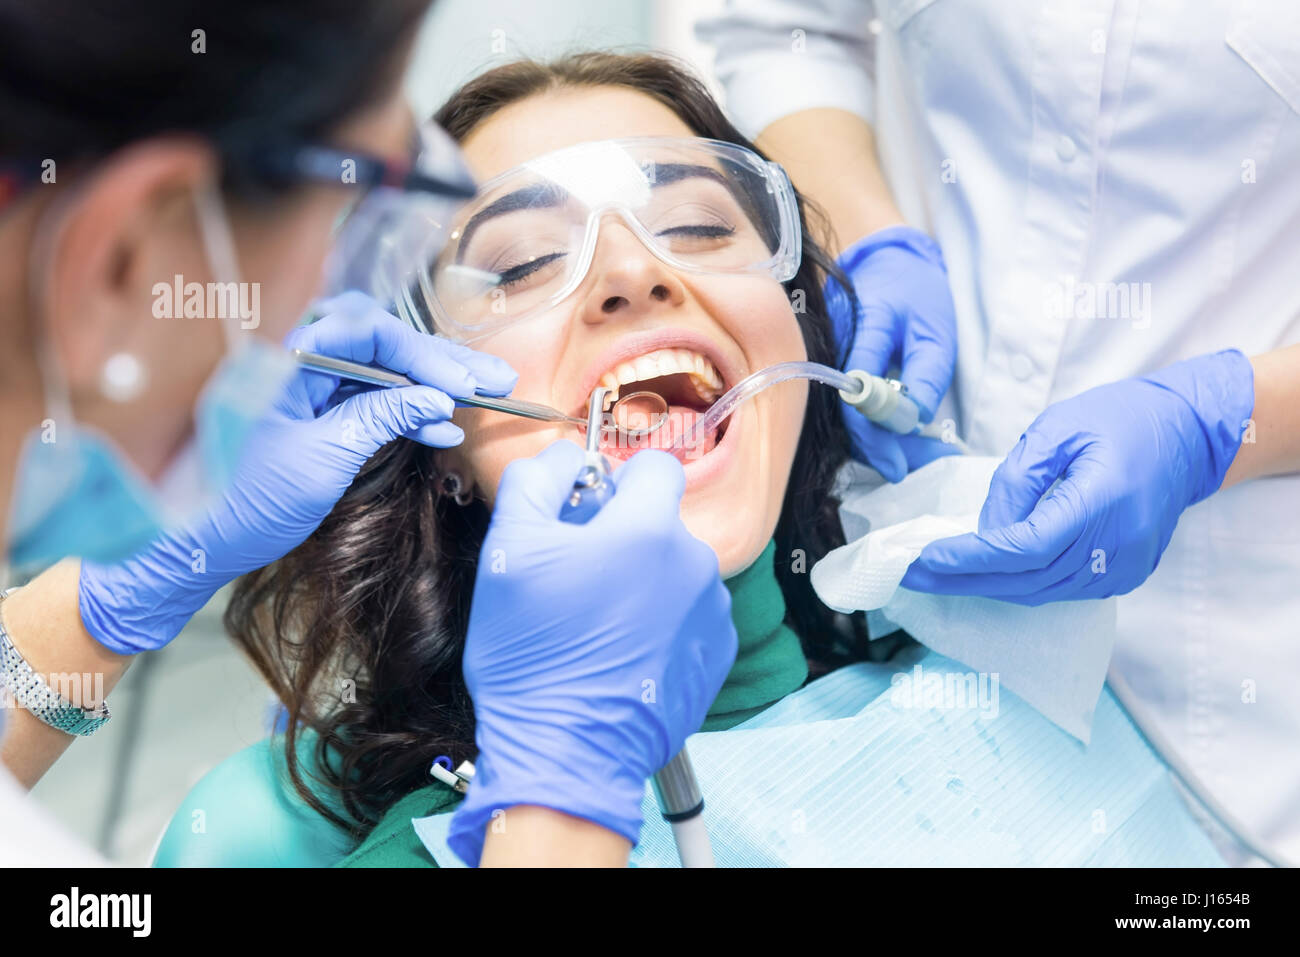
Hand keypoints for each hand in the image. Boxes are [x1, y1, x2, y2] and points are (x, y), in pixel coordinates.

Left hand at [78, 292, 516, 652]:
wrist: (210, 540)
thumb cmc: (251, 500)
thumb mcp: (325, 458)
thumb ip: (380, 418)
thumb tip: (436, 398)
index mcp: (290, 361)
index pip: (367, 332)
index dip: (420, 354)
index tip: (458, 384)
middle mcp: (304, 363)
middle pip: (384, 344)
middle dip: (441, 362)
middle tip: (494, 378)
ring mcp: (316, 389)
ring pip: (387, 371)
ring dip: (436, 384)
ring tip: (488, 395)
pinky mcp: (325, 414)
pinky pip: (378, 401)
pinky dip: (413, 413)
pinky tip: (446, 428)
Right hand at [447, 442, 735, 866]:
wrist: (566, 753)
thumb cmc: (533, 653)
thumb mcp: (507, 551)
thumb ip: (535, 482)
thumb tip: (562, 457)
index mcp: (649, 529)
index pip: (653, 467)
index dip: (615, 481)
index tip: (585, 514)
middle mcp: (695, 564)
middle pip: (659, 524)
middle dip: (621, 539)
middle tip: (574, 581)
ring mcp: (712, 613)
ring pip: (673, 571)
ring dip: (641, 583)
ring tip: (595, 627)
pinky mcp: (717, 657)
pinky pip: (687, 617)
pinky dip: (659, 626)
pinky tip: (620, 655)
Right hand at [827, 225, 959, 480]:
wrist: (884, 261)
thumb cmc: (915, 292)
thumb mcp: (936, 329)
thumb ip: (926, 375)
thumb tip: (914, 423)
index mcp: (861, 329)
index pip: (858, 396)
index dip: (875, 438)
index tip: (899, 466)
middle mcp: (832, 346)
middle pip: (844, 415)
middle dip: (879, 448)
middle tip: (916, 465)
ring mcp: (824, 358)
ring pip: (842, 415)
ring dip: (877, 441)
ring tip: (916, 454)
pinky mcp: (825, 368)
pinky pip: (843, 405)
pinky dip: (870, 425)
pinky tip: (897, 436)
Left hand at [901, 350, 1254, 603]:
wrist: (1189, 435)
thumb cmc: (1122, 419)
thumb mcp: (1058, 428)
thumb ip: (1016, 479)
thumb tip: (984, 530)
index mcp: (1103, 501)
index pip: (1025, 546)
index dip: (971, 558)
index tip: (926, 556)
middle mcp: (1119, 545)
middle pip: (1027, 579)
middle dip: (963, 580)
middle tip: (910, 575)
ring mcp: (1127, 567)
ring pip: (1041, 592)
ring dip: (986, 587)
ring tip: (935, 577)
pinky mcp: (1126, 575)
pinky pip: (1061, 590)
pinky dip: (1018, 585)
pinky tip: (983, 575)